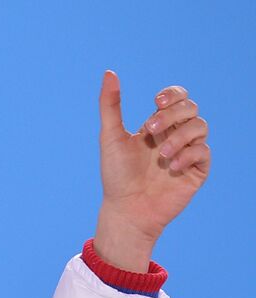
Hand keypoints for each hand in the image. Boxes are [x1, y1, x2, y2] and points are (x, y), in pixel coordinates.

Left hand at [97, 71, 210, 244]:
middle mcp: (175, 136)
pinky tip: (171, 167)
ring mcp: (188, 152)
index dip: (173, 94)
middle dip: (172, 114)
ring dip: (180, 137)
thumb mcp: (110, 137)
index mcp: (157, 126)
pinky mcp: (197, 170)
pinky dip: (188, 155)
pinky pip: (204, 151)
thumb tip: (109, 73)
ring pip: (201, 126)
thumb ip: (110, 105)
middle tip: (150, 131)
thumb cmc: (116, 176)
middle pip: (191, 108)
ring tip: (161, 156)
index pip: (177, 97)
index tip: (156, 102)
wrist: (125, 210)